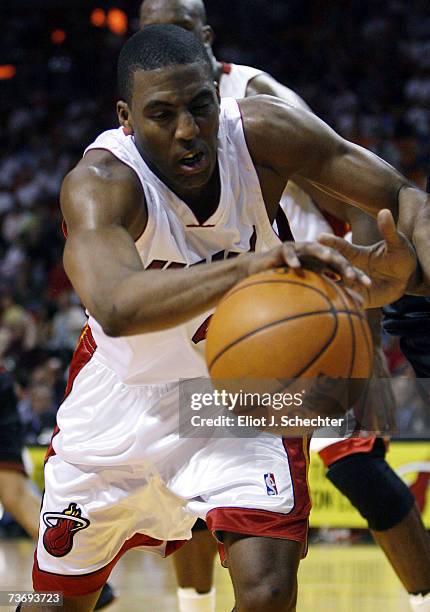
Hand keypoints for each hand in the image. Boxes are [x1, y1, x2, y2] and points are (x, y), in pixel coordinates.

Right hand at [245, 240, 371, 289]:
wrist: (261, 269)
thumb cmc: (287, 280)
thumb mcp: (310, 286)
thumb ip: (328, 294)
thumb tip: (355, 309)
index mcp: (323, 262)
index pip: (343, 266)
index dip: (356, 274)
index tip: (368, 285)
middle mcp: (313, 253)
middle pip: (332, 255)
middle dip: (343, 264)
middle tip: (352, 276)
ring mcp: (298, 249)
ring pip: (312, 247)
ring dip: (321, 252)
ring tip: (329, 257)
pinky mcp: (281, 249)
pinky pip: (287, 252)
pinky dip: (292, 259)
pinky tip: (296, 267)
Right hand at [318, 209, 416, 307]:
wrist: (406, 280)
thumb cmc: (401, 257)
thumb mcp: (396, 244)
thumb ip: (389, 230)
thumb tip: (384, 211)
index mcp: (356, 253)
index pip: (340, 246)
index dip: (331, 241)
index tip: (319, 237)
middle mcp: (350, 267)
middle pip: (336, 265)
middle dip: (331, 263)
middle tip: (325, 260)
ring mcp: (352, 282)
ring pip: (339, 282)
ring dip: (335, 282)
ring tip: (338, 281)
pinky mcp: (357, 295)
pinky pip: (347, 298)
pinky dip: (343, 298)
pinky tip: (342, 298)